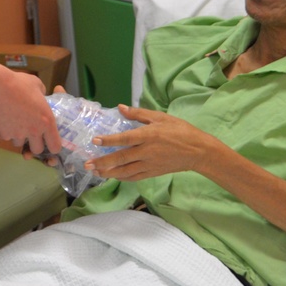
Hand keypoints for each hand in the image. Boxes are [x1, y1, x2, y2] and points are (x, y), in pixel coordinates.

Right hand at [0, 71, 61, 154]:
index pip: (55, 146)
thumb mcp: (37, 84)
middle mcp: (34, 131)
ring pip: (20, 143)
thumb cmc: (18, 83)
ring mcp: (18, 135)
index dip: (52, 145)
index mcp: (46, 121)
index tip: (48, 140)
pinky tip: (3, 118)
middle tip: (30, 132)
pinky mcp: (4, 135)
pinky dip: (6, 130)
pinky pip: (7, 136)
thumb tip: (41, 95)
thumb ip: (42, 94)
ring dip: (18, 136)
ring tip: (14, 120)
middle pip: (37, 150)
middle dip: (34, 144)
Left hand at [85, 104, 211, 181]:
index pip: (124, 139)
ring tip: (95, 172)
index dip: (109, 140)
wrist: (198, 151)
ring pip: (126, 171)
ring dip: (109, 172)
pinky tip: (113, 176)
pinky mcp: (153, 173)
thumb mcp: (160, 117)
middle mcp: (147, 151)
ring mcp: (150, 164)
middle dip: (103, 162)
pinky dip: (122, 178)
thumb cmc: (180, 130)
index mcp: (148, 135)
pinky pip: (135, 177)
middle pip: (121, 158)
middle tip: (88, 164)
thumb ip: (139, 114)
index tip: (95, 141)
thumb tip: (120, 107)